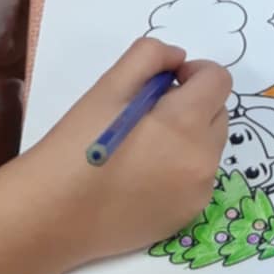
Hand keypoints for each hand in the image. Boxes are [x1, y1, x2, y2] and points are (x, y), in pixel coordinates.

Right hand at [30, 36, 231, 263]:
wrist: (53, 215)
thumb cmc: (76, 145)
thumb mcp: (107, 86)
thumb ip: (149, 57)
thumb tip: (178, 59)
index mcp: (186, 122)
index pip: (219, 80)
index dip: (194, 72)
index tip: (165, 83)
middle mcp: (203, 160)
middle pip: (218, 113)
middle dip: (193, 105)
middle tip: (149, 115)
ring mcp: (199, 192)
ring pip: (210, 147)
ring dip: (189, 137)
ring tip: (143, 148)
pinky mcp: (188, 216)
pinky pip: (198, 178)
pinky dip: (182, 169)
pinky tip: (142, 176)